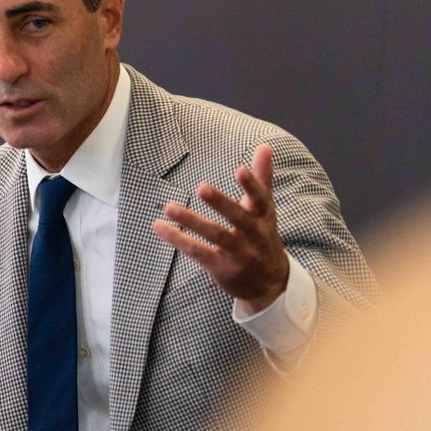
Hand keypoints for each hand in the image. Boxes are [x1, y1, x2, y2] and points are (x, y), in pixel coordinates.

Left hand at [152, 143, 288, 313]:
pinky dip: (178, 240)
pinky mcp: (221, 268)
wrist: (270, 284)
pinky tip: (160, 228)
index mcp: (264, 218)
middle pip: (238, 218)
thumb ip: (262, 178)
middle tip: (202, 188)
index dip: (251, 185)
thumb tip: (264, 146)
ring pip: (215, 235)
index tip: (240, 169)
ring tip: (169, 207)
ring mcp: (238, 254)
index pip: (260, 200)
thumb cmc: (263, 238)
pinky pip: (198, 252)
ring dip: (191, 221)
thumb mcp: (265, 210)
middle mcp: (253, 236)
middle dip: (221, 203)